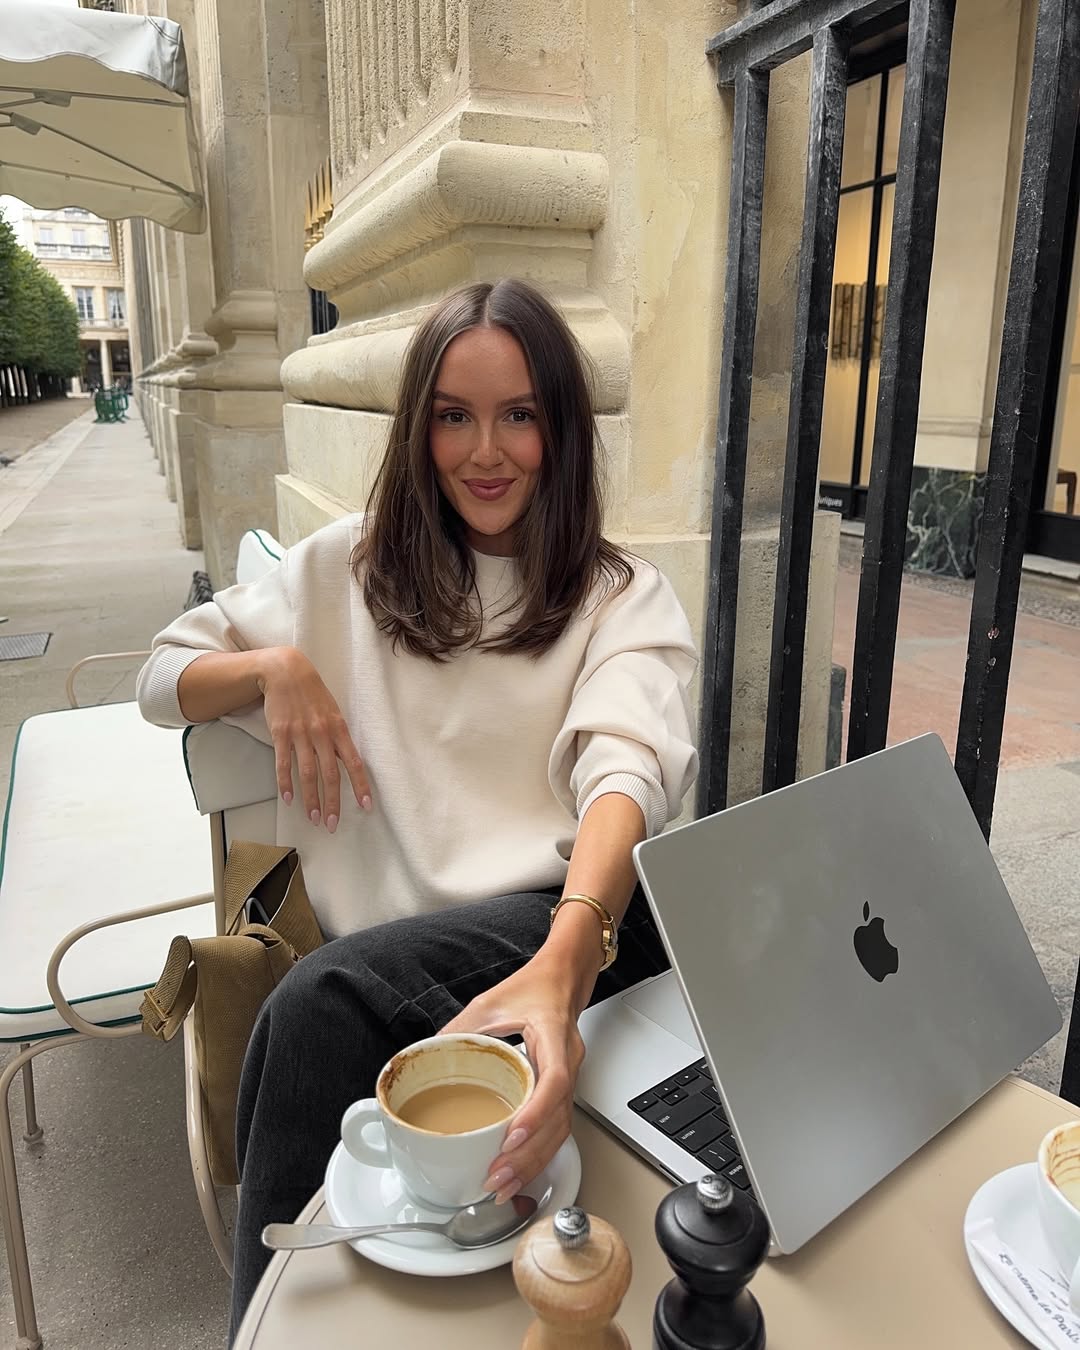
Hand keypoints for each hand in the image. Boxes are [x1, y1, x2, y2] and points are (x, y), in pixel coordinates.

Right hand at [256, 647, 371, 831]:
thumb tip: (346, 762)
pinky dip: (285, 783)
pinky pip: (283, 763)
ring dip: (311, 799)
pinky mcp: (280, 733)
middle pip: (330, 775)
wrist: (286, 671)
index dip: (360, 786)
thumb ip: (338, 737)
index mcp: (339, 729)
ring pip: (307, 773)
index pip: (354, 763)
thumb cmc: (313, 694)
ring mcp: (300, 734)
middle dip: (333, 802)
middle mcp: (322, 734)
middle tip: (332, 824)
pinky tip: (288, 799)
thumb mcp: (333, 712)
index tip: (365, 807)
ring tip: (313, 818)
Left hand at [440, 955, 586, 1203]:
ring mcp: (570, 1079)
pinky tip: (518, 1171)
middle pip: (558, 1119)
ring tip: (504, 1185)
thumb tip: (429, 1058)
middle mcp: (568, 1063)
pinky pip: (556, 1128)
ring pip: (560, 1131)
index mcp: (554, 1037)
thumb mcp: (490, 1002)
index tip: (512, 1135)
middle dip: (528, 1155)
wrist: (563, 978)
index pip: (554, 1081)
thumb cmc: (534, 987)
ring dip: (534, 1162)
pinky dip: (538, 1153)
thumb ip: (460, 1029)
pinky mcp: (562, 1091)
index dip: (535, 1113)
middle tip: (496, 1176)